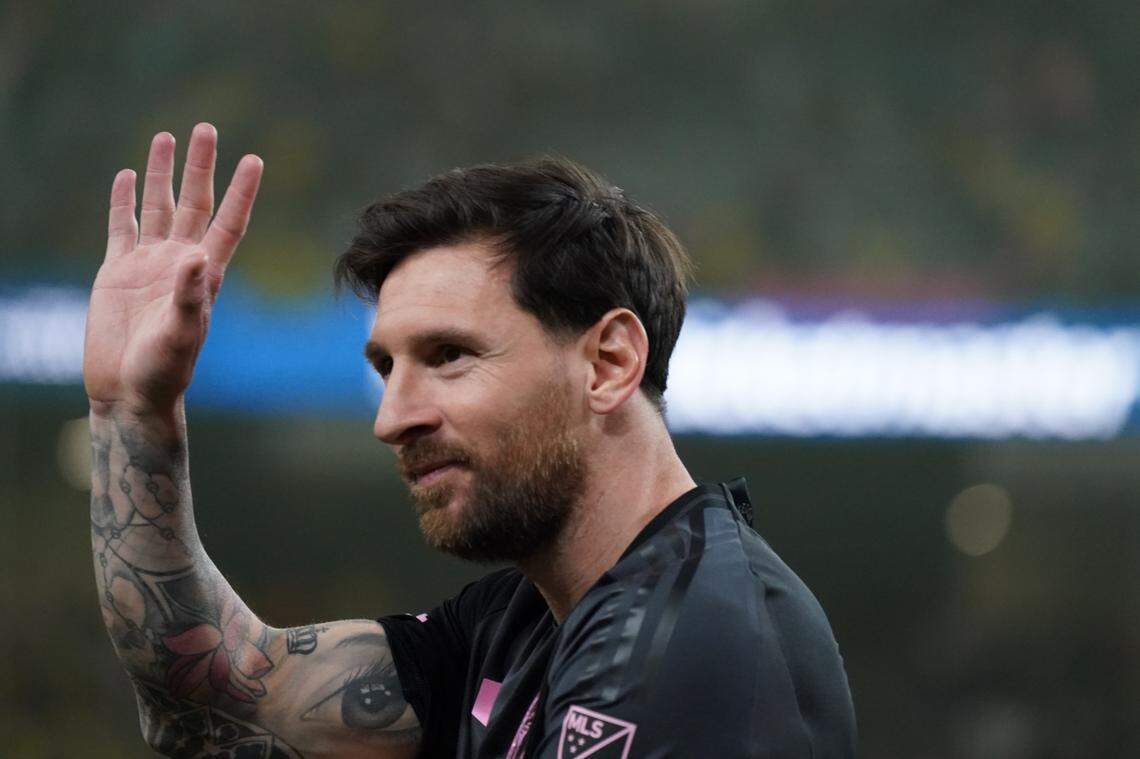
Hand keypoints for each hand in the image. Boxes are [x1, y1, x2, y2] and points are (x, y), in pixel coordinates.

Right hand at [84, 123, 262, 415]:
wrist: (129, 391)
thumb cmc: (164, 370)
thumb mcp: (181, 333)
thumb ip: (189, 295)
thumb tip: (196, 256)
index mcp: (206, 274)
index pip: (228, 222)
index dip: (241, 192)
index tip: (255, 160)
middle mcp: (181, 262)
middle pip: (195, 202)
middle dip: (200, 166)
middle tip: (206, 127)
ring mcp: (148, 264)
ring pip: (158, 206)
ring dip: (161, 173)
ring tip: (165, 136)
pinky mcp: (117, 272)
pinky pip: (121, 227)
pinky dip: (123, 202)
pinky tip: (124, 175)